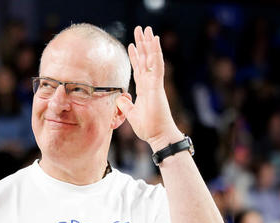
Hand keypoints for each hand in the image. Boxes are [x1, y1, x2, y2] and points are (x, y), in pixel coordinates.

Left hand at [116, 26, 182, 150]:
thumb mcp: (132, 114)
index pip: (139, 69)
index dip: (135, 57)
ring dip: (148, 43)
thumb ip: (126, 105)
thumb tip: (120, 97)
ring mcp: (155, 84)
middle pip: (145, 60)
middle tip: (140, 30)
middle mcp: (150, 84)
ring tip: (146, 29)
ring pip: (152, 59)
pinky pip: (157, 66)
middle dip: (142, 44)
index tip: (131, 45)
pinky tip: (154, 40)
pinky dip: (155, 52)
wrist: (159, 136)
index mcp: (145, 89)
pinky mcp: (158, 86)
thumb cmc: (149, 128)